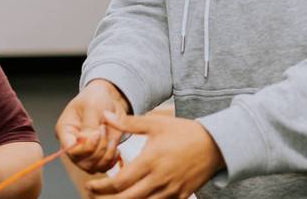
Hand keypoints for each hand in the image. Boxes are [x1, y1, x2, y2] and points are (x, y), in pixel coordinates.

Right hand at [56, 79, 130, 172]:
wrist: (109, 98)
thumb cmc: (95, 97)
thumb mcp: (92, 105)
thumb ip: (89, 124)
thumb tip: (88, 141)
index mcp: (65, 130)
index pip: (70, 149)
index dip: (85, 146)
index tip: (98, 133)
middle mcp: (72, 144)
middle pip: (81, 161)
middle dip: (98, 149)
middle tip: (105, 130)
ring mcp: (85, 151)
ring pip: (92, 167)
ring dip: (106, 155)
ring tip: (111, 138)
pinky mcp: (98, 155)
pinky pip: (103, 167)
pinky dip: (111, 160)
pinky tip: (115, 148)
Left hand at [85, 111, 224, 198]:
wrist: (216, 145)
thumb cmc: (185, 132)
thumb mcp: (156, 123)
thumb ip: (129, 123)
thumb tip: (106, 116)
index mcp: (151, 161)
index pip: (119, 183)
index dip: (101, 187)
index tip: (90, 185)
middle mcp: (159, 180)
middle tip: (95, 196)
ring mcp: (170, 191)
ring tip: (111, 198)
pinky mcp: (180, 197)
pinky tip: (134, 197)